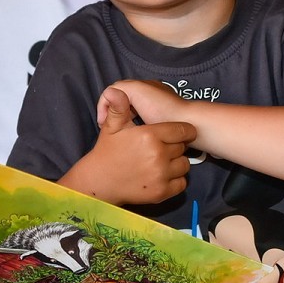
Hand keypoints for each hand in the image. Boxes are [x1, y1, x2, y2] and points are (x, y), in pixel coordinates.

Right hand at [63, 89, 194, 203]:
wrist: (99, 183)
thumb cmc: (107, 152)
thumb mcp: (112, 127)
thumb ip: (118, 107)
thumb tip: (114, 90)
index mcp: (149, 136)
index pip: (182, 130)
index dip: (181, 130)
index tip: (177, 133)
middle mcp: (158, 155)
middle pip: (182, 147)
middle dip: (174, 146)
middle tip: (160, 149)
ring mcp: (161, 175)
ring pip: (184, 165)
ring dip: (176, 163)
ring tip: (161, 162)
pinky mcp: (162, 192)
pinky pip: (181, 183)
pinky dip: (175, 180)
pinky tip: (161, 176)